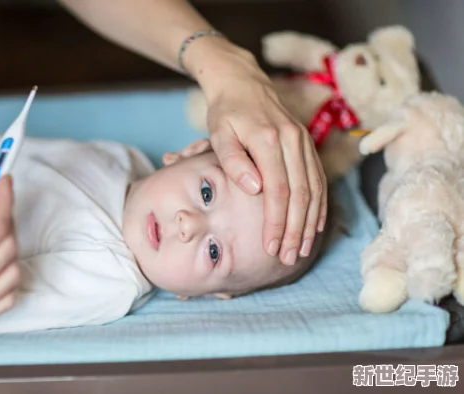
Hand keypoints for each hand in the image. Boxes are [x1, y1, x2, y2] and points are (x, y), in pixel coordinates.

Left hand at [186, 41, 327, 264]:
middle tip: (289, 258)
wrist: (242, 82)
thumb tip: (254, 189)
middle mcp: (292, 140)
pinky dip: (319, 205)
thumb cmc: (225, 112)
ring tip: (304, 250)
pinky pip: (319, 178)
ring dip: (310, 222)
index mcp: (269, 139)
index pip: (277, 191)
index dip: (276, 222)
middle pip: (300, 194)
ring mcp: (303, 142)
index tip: (271, 247)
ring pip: (314, 189)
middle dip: (295, 230)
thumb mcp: (219, 133)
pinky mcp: (307, 144)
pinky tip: (316, 225)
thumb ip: (234, 161)